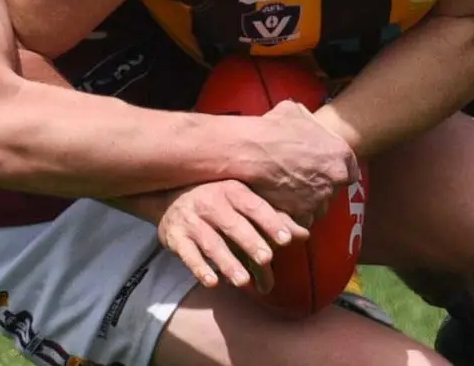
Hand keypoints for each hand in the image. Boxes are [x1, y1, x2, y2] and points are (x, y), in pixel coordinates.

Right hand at [156, 180, 308, 290]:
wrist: (169, 195)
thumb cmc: (218, 200)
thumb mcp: (243, 202)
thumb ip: (273, 218)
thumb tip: (304, 234)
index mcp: (232, 190)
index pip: (253, 206)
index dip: (270, 221)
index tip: (286, 239)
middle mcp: (210, 202)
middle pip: (232, 224)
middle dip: (250, 242)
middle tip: (267, 259)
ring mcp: (191, 220)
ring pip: (211, 243)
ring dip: (227, 262)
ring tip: (243, 281)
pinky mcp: (175, 237)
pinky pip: (187, 254)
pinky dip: (199, 269)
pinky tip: (213, 283)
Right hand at [242, 100, 358, 223]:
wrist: (252, 152)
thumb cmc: (273, 129)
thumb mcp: (295, 112)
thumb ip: (309, 122)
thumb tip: (306, 122)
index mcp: (340, 153)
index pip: (351, 170)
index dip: (337, 170)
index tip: (327, 170)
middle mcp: (335, 178)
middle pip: (335, 189)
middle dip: (323, 185)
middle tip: (305, 180)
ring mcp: (319, 197)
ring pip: (320, 206)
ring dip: (310, 202)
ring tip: (293, 194)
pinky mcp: (301, 212)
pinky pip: (304, 218)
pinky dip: (297, 214)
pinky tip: (285, 205)